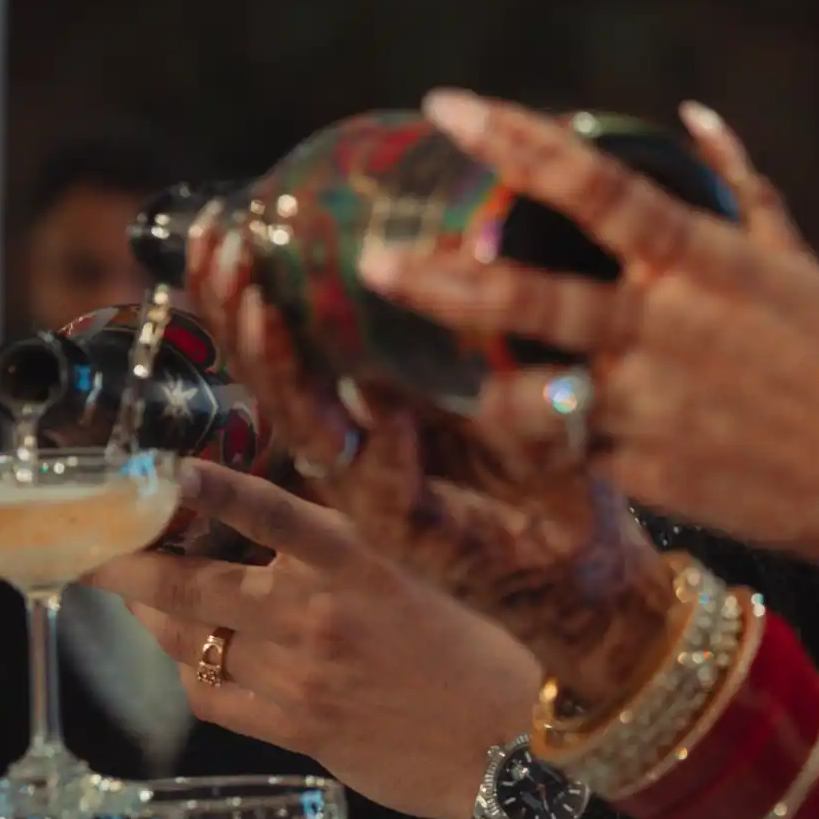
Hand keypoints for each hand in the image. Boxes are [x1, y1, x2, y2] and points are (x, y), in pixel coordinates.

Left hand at [90, 463, 541, 818]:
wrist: (515, 746)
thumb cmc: (487, 650)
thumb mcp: (432, 575)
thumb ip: (360, 546)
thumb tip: (296, 516)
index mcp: (362, 563)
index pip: (273, 513)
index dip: (213, 490)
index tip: (168, 470)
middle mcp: (320, 617)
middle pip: (191, 586)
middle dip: (125, 564)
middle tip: (87, 547)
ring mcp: (301, 677)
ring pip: (189, 640)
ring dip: (152, 615)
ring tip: (136, 594)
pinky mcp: (299, 728)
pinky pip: (213, 695)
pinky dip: (190, 670)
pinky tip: (193, 656)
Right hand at [191, 225, 683, 708]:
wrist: (599, 589)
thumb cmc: (559, 490)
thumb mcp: (514, 394)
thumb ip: (474, 346)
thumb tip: (451, 258)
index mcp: (370, 421)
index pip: (289, 351)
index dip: (249, 297)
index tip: (225, 230)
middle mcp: (359, 462)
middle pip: (275, 381)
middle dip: (241, 314)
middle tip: (219, 242)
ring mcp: (376, 504)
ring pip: (307, 430)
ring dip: (283, 368)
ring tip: (261, 304)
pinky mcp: (415, 545)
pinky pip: (386, 492)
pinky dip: (384, 448)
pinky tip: (381, 403)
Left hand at [357, 93, 818, 564]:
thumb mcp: (801, 264)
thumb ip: (741, 188)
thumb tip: (694, 118)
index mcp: (703, 261)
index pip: (592, 182)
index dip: (515, 139)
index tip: (447, 105)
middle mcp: (663, 329)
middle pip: (527, 292)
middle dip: (441, 273)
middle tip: (371, 255)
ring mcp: (647, 406)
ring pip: (525, 388)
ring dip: (473, 378)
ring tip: (432, 365)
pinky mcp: (645, 473)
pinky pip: (564, 448)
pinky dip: (536, 434)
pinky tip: (510, 426)